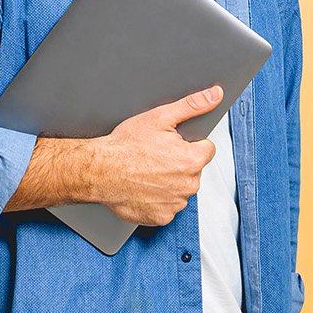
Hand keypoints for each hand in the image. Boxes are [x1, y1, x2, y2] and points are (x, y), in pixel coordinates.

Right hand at [89, 85, 222, 225]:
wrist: (98, 170)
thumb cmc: (124, 146)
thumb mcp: (158, 117)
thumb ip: (192, 106)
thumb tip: (214, 95)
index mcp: (192, 159)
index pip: (205, 150)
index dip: (187, 144)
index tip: (169, 145)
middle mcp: (188, 184)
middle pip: (192, 171)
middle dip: (178, 164)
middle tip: (154, 158)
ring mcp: (175, 203)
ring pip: (179, 189)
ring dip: (168, 183)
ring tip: (146, 173)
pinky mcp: (162, 217)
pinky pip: (166, 207)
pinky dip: (157, 199)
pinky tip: (143, 188)